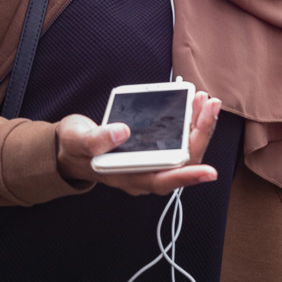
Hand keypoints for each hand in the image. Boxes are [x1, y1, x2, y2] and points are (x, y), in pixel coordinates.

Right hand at [56, 92, 221, 196]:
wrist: (71, 148)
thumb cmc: (75, 148)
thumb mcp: (78, 141)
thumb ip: (96, 140)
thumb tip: (122, 132)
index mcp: (127, 177)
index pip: (163, 180)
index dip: (187, 176)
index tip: (209, 172)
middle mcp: (144, 173)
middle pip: (182, 162)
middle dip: (200, 134)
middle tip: (210, 106)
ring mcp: (150, 162)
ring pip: (185, 150)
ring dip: (198, 126)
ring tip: (206, 100)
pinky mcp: (153, 148)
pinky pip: (178, 139)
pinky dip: (189, 121)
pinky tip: (193, 103)